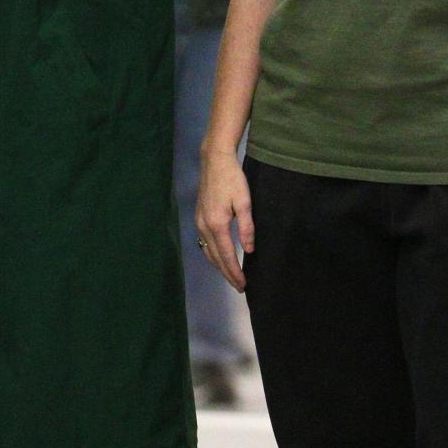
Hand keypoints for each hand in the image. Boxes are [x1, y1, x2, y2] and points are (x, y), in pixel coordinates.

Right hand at [195, 150, 251, 293]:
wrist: (214, 161)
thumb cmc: (233, 179)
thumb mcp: (245, 202)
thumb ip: (247, 227)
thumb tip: (249, 250)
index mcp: (217, 224)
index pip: (226, 255)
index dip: (234, 272)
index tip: (243, 285)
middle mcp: (204, 226)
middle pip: (215, 257)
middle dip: (227, 273)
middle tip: (239, 286)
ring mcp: (199, 222)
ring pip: (207, 251)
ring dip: (218, 265)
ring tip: (230, 275)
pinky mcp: (198, 217)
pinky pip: (204, 243)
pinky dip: (212, 254)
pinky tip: (219, 256)